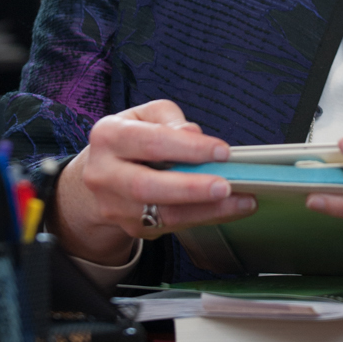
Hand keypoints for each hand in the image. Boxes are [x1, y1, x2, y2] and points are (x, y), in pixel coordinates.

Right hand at [51, 99, 255, 264]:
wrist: (103, 173)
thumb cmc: (132, 138)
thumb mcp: (147, 115)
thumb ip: (171, 120)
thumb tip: (193, 135)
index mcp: (108, 136)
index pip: (150, 142)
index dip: (188, 147)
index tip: (222, 151)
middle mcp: (104, 174)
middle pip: (147, 186)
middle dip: (191, 188)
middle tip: (226, 185)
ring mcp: (114, 206)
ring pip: (160, 214)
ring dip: (205, 210)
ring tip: (239, 201)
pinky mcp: (130, 227)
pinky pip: (170, 226)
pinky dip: (202, 217)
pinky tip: (227, 209)